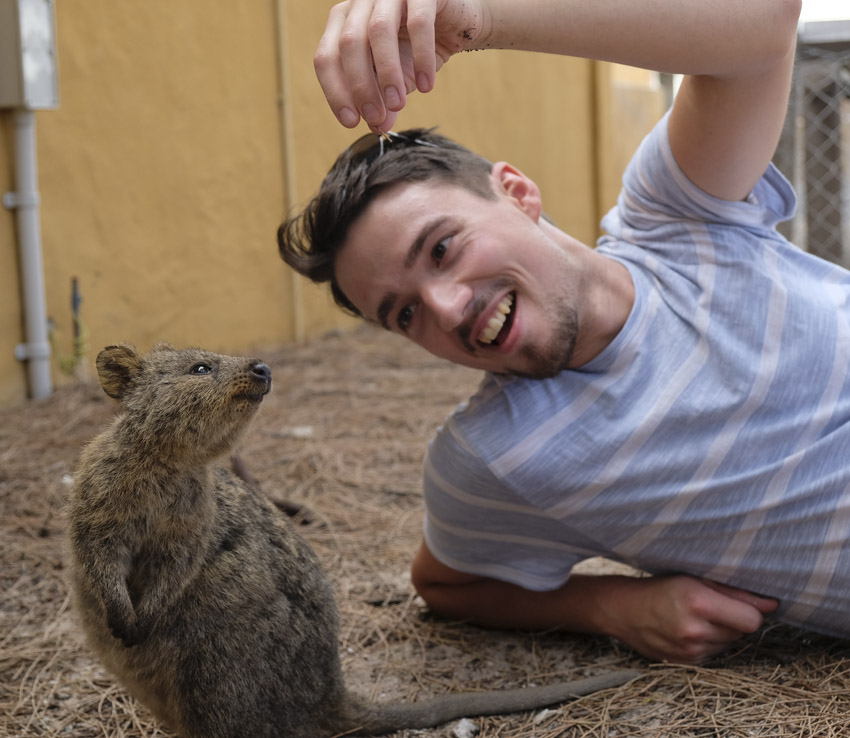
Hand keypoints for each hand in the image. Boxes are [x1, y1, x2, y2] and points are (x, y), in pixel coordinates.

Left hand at [314, 0, 486, 130]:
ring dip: (387, 73)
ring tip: (398, 105)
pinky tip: (427, 85)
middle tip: (375, 117)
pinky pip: (419, 23)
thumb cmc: (420, 47)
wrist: (460, 23)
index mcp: (345, 21)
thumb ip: (383, 101)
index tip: (352, 122)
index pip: (327, 56)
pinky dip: (422, 58)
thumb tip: (376, 127)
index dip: (335, 92)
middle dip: (360, 86)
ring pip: (378, 31)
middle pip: (349, 44)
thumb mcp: (397, 80)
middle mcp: (362, 2)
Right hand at [608, 575, 778, 663]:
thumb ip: (733, 590)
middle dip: (734, 618)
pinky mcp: (686, 663)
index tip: (744, 602)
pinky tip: (690, 629)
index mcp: (697, 602)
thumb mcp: (693, 577)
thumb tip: (771, 604)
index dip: (751, 610)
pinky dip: (709, 641)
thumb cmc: (660, 587)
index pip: (751, 619)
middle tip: (712, 605)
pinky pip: (714, 652)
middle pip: (742, 631)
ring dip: (721, 631)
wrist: (623, 609)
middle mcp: (694, 629)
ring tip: (697, 616)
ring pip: (729, 642)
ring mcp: (690, 650)